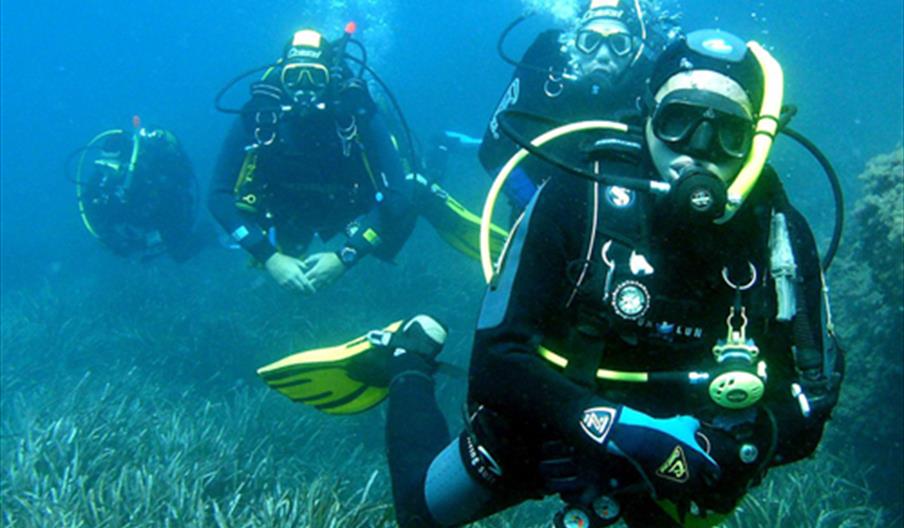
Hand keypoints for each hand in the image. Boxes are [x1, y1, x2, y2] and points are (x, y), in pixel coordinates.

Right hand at [265, 252, 314, 293]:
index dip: (310, 288)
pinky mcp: (281, 283)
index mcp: (296, 272)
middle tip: (310, 295)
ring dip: (300, 294)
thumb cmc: (285, 260)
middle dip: (306, 293)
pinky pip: (288, 290)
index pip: (305, 283)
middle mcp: (292, 278)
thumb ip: (302, 265)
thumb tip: (308, 268)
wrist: (272, 261)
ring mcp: (286, 282)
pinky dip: (293, 293)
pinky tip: (297, 293)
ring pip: (295, 291)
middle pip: (301, 289)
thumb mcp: (295, 261)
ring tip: (305, 296)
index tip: (314, 291)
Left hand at [301, 252, 345, 290]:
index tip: (298, 281)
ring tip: (307, 292)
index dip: (301, 280)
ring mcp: (325, 281)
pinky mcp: (330, 282)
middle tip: (301, 289)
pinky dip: (319, 289)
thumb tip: (304, 262)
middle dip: (305, 287)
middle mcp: (320, 277)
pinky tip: (316, 289)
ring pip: (316, 288)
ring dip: (311, 290)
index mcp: (316, 270)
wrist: (342, 260)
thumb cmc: (330, 257)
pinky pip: (323, 288)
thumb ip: (310, 259)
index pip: (305, 278)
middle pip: (310, 286)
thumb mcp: (319, 256)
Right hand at [595, 406, 719, 500]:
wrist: (643, 440)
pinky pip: (664, 495)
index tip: (705, 470)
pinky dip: (660, 490)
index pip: (715, 473)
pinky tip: (656, 482)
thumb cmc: (665, 429)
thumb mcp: (684, 422)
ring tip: (672, 478)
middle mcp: (693, 476)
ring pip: (683, 493)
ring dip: (679, 488)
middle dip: (695, 481)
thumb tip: (697, 426)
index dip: (711, 472)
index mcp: (702, 461)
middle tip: (687, 474)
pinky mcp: (662, 490)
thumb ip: (695, 425)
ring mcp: (678, 485)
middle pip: (700, 485)